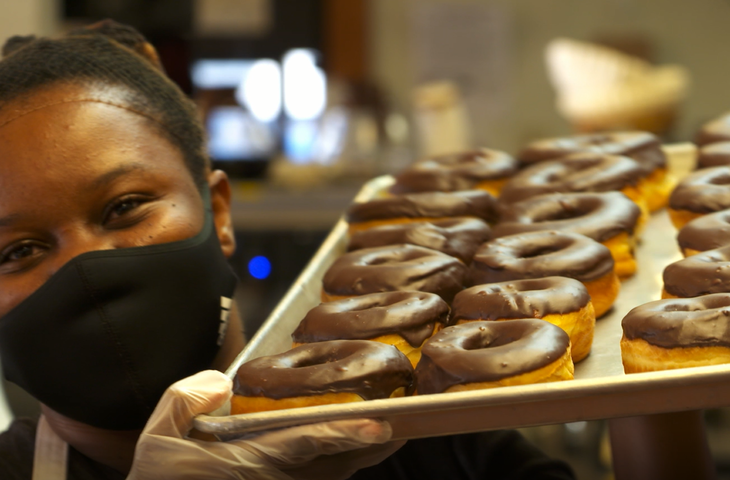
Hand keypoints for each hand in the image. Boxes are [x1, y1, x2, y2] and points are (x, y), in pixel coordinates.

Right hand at [127, 370, 403, 479]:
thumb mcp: (156, 440)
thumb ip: (185, 400)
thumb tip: (222, 383)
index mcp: (248, 462)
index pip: (306, 443)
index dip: (345, 432)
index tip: (381, 424)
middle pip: (336, 463)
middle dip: (372, 447)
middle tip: (408, 425)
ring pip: (334, 474)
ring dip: (364, 455)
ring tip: (395, 430)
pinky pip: (321, 477)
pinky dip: (343, 461)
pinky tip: (360, 444)